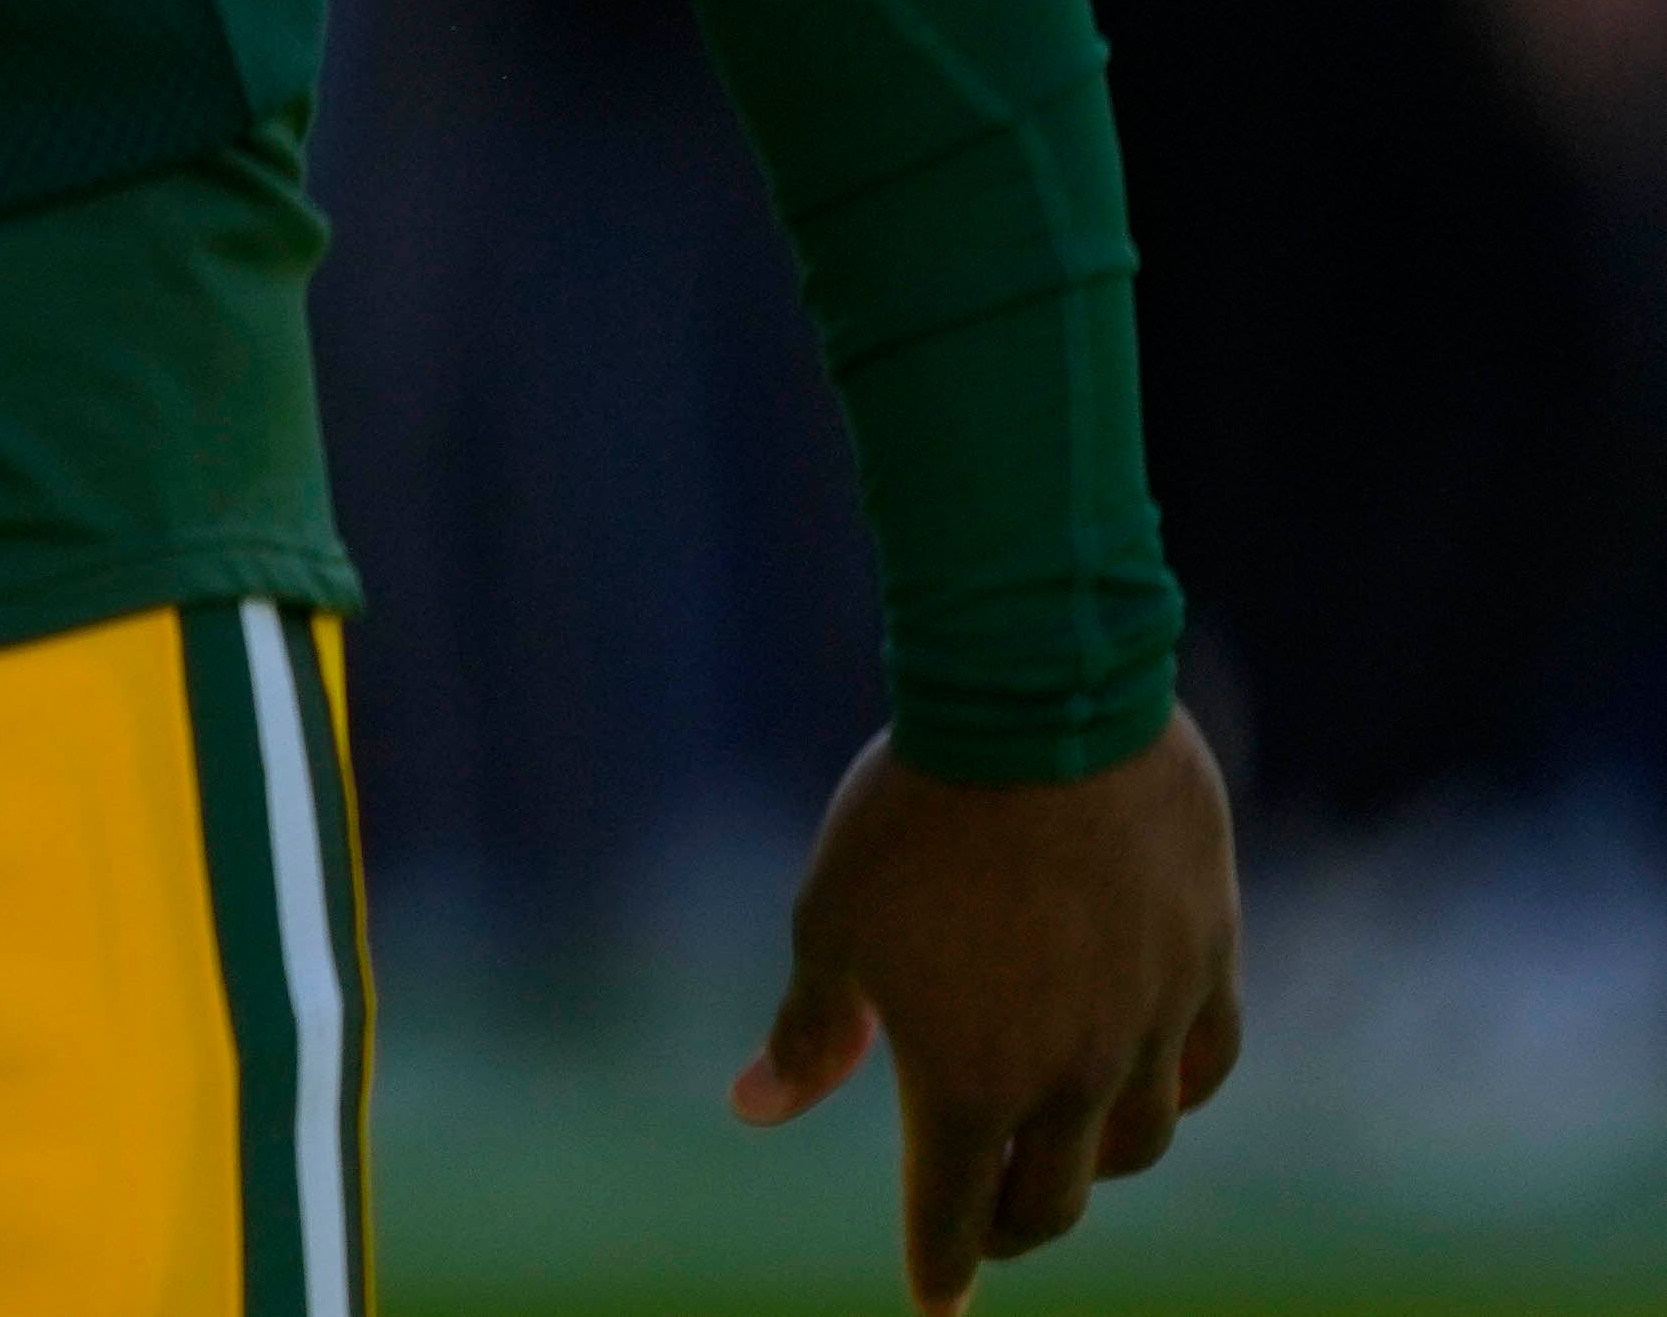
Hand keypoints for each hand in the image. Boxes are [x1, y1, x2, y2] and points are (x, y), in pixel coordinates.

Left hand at [732, 714, 1244, 1304]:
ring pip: (1140, 1142)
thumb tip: (759, 1108)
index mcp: (969, 1080)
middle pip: (1056, 1198)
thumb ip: (808, 1029)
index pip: (954, 1212)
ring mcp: (1151, 1023)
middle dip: (1014, 1225)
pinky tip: (1150, 1085)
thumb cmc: (910, 818)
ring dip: (1096, 1164)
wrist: (1038, 710)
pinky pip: (1205, 1064)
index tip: (934, 1302)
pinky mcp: (1209, 963)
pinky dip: (1172, 1091)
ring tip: (1062, 1152)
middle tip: (987, 1225)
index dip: (940, 1265)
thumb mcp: (831, 922)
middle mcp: (1073, 1075)